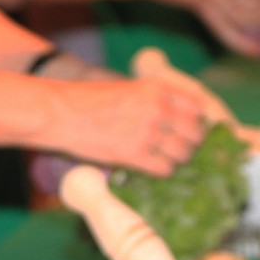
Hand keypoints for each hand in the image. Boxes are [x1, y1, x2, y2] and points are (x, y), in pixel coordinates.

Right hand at [44, 74, 207, 174]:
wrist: (60, 113)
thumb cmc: (88, 100)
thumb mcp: (127, 88)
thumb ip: (153, 99)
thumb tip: (177, 117)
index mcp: (156, 89)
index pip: (197, 108)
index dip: (199, 122)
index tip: (193, 130)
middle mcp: (157, 108)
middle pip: (195, 133)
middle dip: (192, 144)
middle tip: (183, 150)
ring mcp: (147, 133)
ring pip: (183, 154)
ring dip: (179, 160)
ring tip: (167, 160)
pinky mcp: (134, 155)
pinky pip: (164, 169)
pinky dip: (163, 172)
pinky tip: (153, 168)